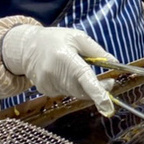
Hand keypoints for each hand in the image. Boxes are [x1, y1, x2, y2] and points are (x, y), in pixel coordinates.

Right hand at [1, 25, 116, 114]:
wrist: (28, 47)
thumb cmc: (56, 39)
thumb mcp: (78, 37)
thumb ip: (97, 51)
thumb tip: (115, 62)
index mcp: (64, 57)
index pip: (83, 78)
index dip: (97, 92)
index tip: (107, 106)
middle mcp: (54, 74)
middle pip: (82, 90)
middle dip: (99, 90)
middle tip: (109, 81)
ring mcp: (48, 84)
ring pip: (76, 93)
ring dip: (86, 87)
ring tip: (84, 71)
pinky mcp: (46, 91)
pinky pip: (68, 93)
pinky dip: (74, 87)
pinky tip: (67, 74)